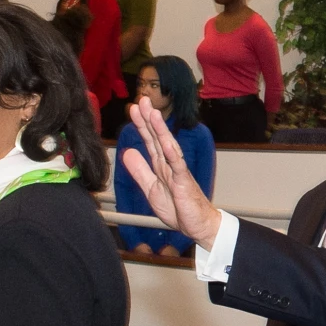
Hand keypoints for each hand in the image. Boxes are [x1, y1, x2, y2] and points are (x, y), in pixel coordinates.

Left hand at [119, 100, 222, 248]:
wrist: (198, 225)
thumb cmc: (179, 207)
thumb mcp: (151, 189)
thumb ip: (140, 171)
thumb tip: (127, 152)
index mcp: (161, 165)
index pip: (149, 141)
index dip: (141, 125)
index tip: (134, 109)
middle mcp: (170, 164)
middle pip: (157, 138)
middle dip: (149, 119)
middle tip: (142, 100)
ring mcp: (178, 172)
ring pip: (168, 147)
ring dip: (161, 130)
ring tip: (154, 113)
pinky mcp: (184, 183)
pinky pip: (178, 167)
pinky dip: (173, 155)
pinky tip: (167, 143)